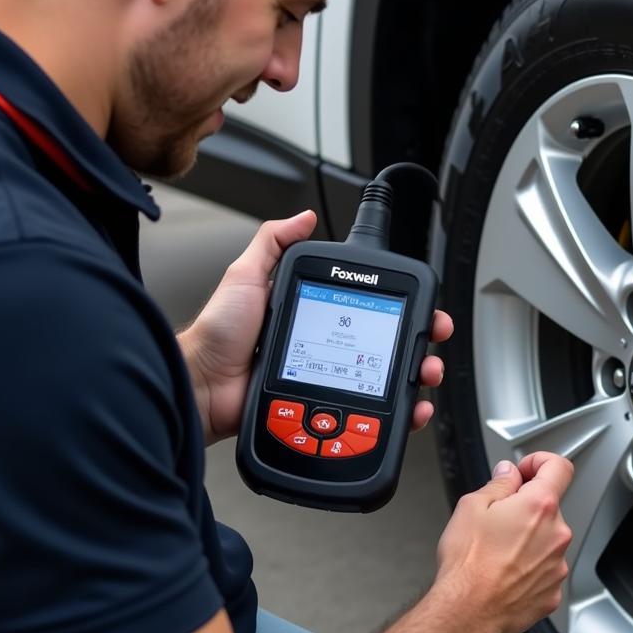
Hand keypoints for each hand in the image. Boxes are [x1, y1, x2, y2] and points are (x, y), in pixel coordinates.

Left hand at [179, 212, 453, 444]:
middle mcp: (324, 345)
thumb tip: (303, 217)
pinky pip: (367, 413)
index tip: (419, 306)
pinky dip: (396, 414)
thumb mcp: (246, 276)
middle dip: (415, 344)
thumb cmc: (218, 334)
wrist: (203, 387)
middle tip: (429, 343)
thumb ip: (274, 244)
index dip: (397, 306)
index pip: (366, 306)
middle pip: (383, 344)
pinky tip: (409, 408)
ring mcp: (326, 378)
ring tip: (423, 374)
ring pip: (383, 380)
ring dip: (413, 378)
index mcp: (312, 313)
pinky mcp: (323, 407)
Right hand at [434, 452, 573, 632]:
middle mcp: (557, 534)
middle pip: (548, 507)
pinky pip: (544, 569)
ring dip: (527, 539)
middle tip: (496, 518)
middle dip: (525, 506)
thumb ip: (498, 484)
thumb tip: (508, 474)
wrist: (468, 612)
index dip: (540, 462)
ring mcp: (557, 565)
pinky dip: (528, 567)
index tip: (525, 470)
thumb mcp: (472, 506)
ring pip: (546, 540)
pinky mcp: (553, 591)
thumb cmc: (468, 564)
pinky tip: (503, 572)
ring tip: (496, 551)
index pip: (559, 467)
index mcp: (540, 506)